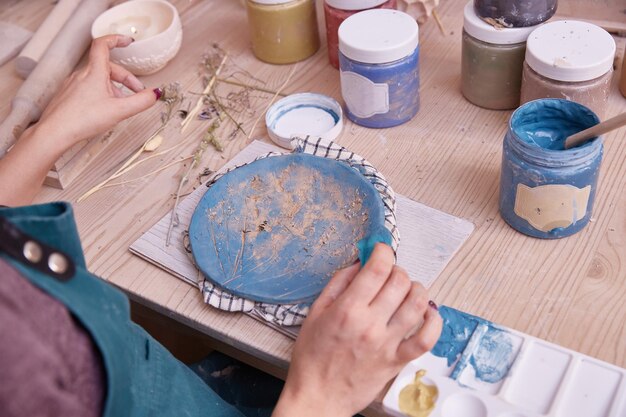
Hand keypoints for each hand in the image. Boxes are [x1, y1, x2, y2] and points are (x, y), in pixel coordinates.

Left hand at [36, 34, 157, 148]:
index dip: (117, 39)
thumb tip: (156, 94)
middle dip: (126, 78)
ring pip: (99, 79)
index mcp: (94, 72)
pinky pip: (88, 88)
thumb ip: (141, 102)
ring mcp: (73, 84)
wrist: (55, 132)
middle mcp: (82, 74)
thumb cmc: (82, 120)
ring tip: (122, 105)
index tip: (128, 41)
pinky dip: (101, 93)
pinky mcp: (68, 94)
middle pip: (108, 67)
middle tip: (137, 92)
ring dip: (114, 88)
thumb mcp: (119, 111)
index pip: (103, 45)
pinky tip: (104, 109)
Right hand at [273, 244, 441, 416]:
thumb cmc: (312, 358)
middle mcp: (370, 324)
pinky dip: (433, 321)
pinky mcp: (397, 361)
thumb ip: (337, 284)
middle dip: (396, 269)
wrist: (317, 397)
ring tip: (406, 289)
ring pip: (417, 303)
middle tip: (388, 273)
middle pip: (400, 281)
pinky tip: (426, 312)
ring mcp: (387, 343)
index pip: (377, 269)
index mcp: (347, 310)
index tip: (380, 250)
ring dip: (415, 288)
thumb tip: (359, 264)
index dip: (383, 252)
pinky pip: (426, 338)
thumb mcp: (315, 314)